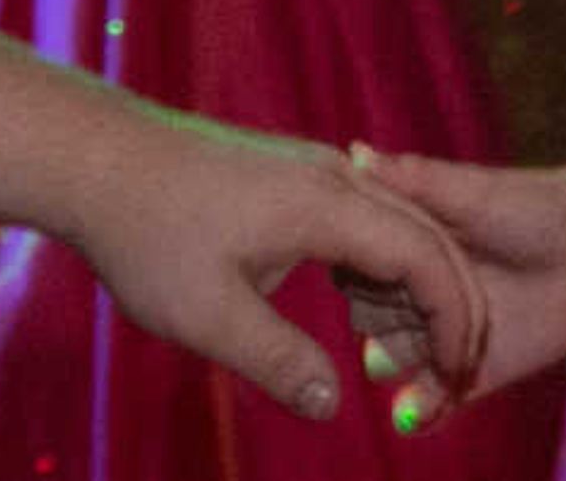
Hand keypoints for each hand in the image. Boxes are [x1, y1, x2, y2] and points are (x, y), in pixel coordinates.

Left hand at [67, 118, 486, 421]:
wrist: (98, 160)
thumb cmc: (148, 235)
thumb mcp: (207, 315)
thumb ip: (276, 361)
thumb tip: (332, 405)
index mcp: (327, 204)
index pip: (423, 256)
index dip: (454, 315)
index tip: (462, 371)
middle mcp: (333, 176)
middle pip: (425, 233)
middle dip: (456, 299)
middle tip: (466, 366)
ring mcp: (312, 169)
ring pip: (397, 221)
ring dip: (423, 280)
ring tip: (432, 345)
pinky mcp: (290, 176)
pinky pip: (365, 216)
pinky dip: (387, 262)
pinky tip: (373, 306)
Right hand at [345, 146, 565, 430]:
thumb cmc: (531, 203)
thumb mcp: (467, 190)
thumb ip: (411, 177)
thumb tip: (355, 152)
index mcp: (407, 250)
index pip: (360, 274)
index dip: (368, 279)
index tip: (383, 273)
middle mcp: (418, 293)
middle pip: (374, 322)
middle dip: (388, 327)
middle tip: (412, 323)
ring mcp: (445, 333)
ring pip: (401, 363)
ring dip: (404, 371)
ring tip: (409, 381)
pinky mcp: (478, 369)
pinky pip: (437, 398)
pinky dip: (424, 410)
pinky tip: (420, 413)